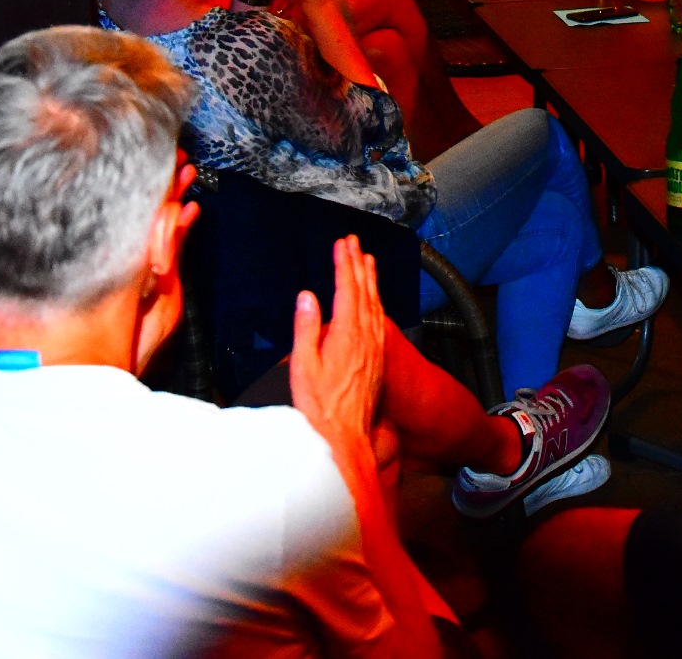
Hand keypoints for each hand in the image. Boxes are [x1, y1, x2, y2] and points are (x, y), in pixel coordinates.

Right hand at [289, 236, 387, 446]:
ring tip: (368, 261)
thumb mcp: (302, 367)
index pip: (346, 290)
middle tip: (355, 243)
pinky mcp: (377, 361)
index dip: (344, 265)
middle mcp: (365, 339)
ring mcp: (374, 350)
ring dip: (371, 281)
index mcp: (346, 336)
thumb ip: (306, 329)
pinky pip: (379, 322)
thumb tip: (307, 297)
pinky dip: (376, 303)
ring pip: (375, 306)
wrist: (344, 439)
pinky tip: (374, 300)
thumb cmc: (319, 408)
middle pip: (364, 293)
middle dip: (359, 265)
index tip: (342, 244)